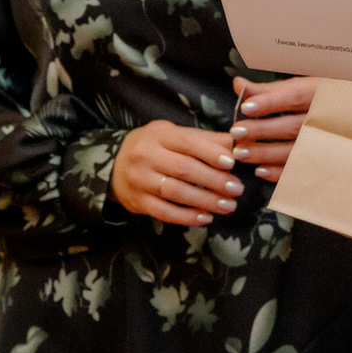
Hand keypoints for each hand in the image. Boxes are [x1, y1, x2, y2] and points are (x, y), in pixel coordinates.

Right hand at [111, 119, 241, 224]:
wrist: (115, 166)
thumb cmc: (155, 147)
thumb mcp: (175, 135)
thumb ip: (204, 139)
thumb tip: (236, 144)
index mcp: (159, 135)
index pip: (188, 143)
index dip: (211, 153)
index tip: (232, 163)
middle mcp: (145, 156)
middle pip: (184, 169)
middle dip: (214, 180)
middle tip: (236, 189)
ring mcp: (139, 180)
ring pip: (175, 192)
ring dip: (205, 201)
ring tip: (228, 205)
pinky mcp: (138, 202)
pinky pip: (164, 212)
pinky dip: (187, 217)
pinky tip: (205, 217)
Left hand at [229, 75, 317, 178]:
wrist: (351, 115)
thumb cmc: (323, 98)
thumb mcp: (301, 87)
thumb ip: (269, 90)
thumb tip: (238, 84)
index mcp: (320, 93)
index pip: (293, 97)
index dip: (269, 103)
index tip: (245, 107)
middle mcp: (326, 118)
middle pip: (292, 126)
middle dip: (262, 130)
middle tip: (236, 132)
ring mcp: (326, 141)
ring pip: (294, 150)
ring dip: (266, 153)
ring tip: (241, 153)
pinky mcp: (322, 160)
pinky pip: (300, 169)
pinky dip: (280, 172)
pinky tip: (260, 170)